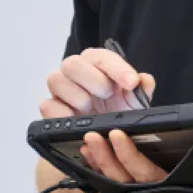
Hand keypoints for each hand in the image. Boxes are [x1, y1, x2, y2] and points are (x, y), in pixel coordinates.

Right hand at [40, 49, 155, 117]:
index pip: (102, 57)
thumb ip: (141, 90)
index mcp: (96, 65)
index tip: (131, 83)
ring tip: (91, 110)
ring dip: (77, 96)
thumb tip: (145, 80)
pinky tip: (77, 121)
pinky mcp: (50, 108)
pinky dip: (62, 113)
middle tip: (108, 94)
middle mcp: (75, 74)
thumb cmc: (118, 112)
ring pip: (56, 80)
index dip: (117, 68)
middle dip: (92, 79)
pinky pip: (47, 105)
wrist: (106, 135)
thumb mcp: (135, 104)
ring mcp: (60, 91)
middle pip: (72, 63)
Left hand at [79, 128, 192, 192]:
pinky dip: (114, 175)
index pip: (147, 174)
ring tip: (87, 147)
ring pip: (124, 186)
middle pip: (126, 181)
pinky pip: (131, 189)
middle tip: (90, 137)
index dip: (129, 154)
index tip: (116, 135)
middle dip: (106, 159)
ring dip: (105, 167)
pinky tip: (102, 162)